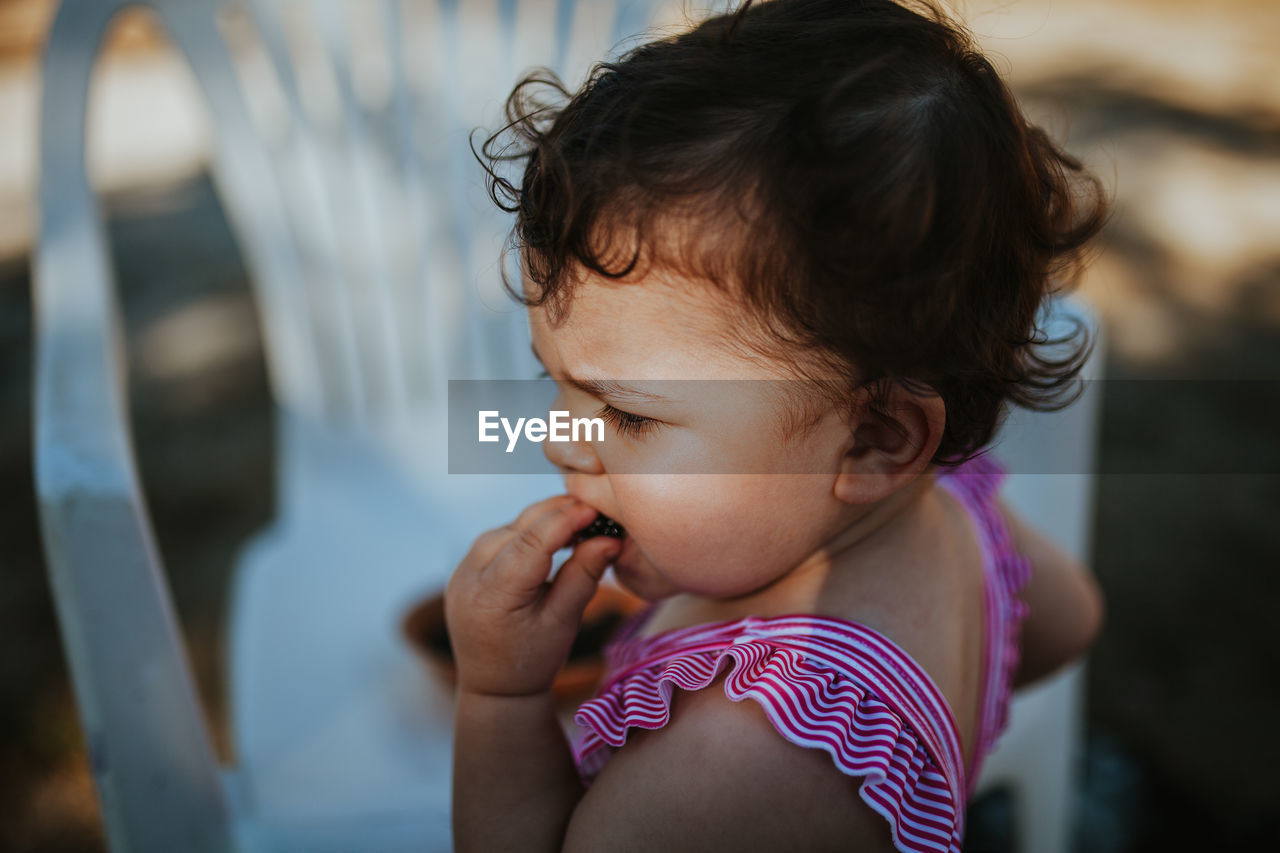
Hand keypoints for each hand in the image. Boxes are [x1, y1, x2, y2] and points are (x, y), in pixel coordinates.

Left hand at [444, 495, 623, 697]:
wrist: (494, 687)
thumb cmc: (533, 660)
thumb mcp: (564, 622)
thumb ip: (583, 576)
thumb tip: (610, 538)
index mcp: (493, 594)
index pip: (532, 541)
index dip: (566, 519)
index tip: (598, 509)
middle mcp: (469, 575)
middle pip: (519, 527)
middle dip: (559, 513)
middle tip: (598, 511)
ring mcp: (462, 569)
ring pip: (509, 527)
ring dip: (543, 521)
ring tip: (581, 522)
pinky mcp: (465, 568)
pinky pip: (499, 538)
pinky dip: (527, 532)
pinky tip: (553, 535)